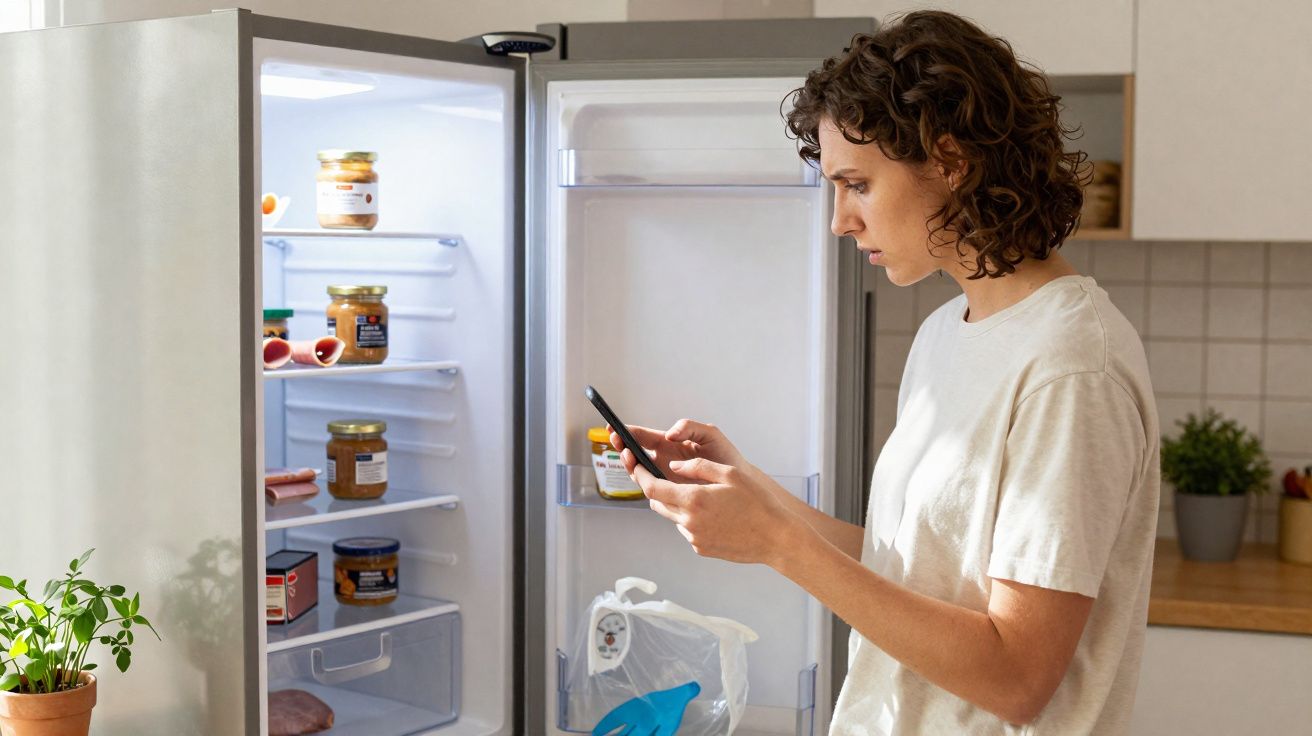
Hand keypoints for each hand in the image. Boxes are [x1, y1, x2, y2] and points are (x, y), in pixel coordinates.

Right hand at [609, 418, 745, 484]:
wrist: (739, 483)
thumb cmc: (726, 458)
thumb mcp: (710, 434)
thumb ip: (689, 428)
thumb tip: (669, 434)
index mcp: (670, 444)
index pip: (644, 437)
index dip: (628, 432)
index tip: (615, 428)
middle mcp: (663, 461)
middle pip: (635, 454)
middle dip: (623, 447)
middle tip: (617, 441)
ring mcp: (665, 477)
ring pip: (639, 472)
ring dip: (630, 463)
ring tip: (628, 454)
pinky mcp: (670, 493)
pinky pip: (651, 488)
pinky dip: (642, 480)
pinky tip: (640, 473)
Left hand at [624, 452, 807, 566]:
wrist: (776, 537)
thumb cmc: (757, 503)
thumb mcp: (729, 474)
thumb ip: (697, 467)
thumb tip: (673, 467)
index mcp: (693, 500)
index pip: (652, 488)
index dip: (640, 475)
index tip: (636, 465)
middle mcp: (689, 522)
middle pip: (657, 504)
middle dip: (656, 489)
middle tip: (665, 477)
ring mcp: (695, 538)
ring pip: (673, 517)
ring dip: (677, 505)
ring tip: (700, 495)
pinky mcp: (702, 549)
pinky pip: (688, 530)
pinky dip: (692, 519)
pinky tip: (714, 513)